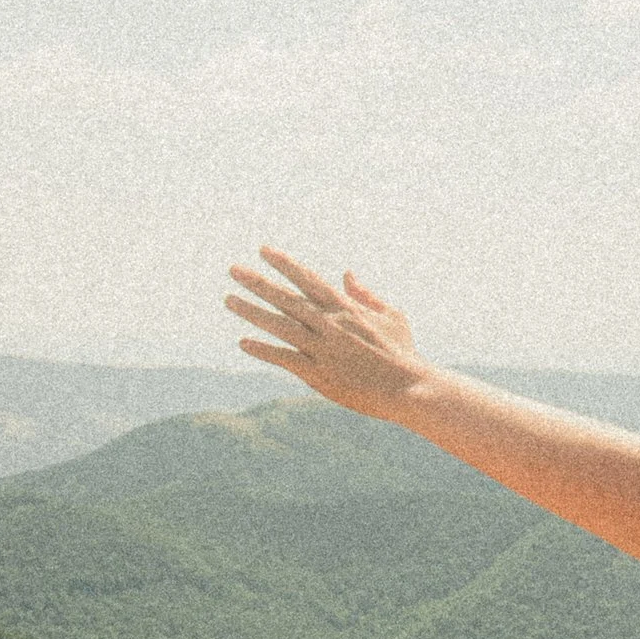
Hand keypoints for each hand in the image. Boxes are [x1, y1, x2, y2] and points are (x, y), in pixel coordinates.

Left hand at [225, 249, 429, 421]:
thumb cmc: (402, 353)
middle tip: (234, 269)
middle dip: (258, 282)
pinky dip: (263, 350)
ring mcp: (322, 348)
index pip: (308, 280)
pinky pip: (284, 358)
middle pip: (286, 298)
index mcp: (346, 308)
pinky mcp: (319, 373)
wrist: (409, 388)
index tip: (264, 250)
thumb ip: (366, 294)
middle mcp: (330, 324)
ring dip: (252, 312)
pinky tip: (243, 342)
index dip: (285, 264)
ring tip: (229, 299)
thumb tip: (347, 273)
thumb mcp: (391, 316)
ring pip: (279, 325)